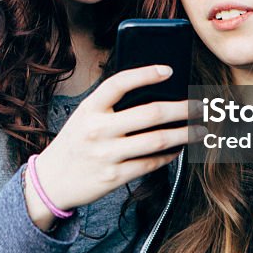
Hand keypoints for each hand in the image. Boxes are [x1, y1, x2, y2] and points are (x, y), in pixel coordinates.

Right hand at [26, 65, 204, 230]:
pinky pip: (151, 163)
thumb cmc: (75, 143)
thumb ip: (111, 106)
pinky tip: (179, 148)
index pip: (119, 83)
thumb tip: (155, 94)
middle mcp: (97, 129)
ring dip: (184, 134)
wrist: (51, 181)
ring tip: (200, 130)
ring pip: (157, 140)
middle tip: (200, 107)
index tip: (169, 70)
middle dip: (182, 109)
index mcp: (89, 108)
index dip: (145, 74)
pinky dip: (170, 155)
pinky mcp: (114, 176)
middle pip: (150, 114)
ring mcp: (106, 154)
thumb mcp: (84, 117)